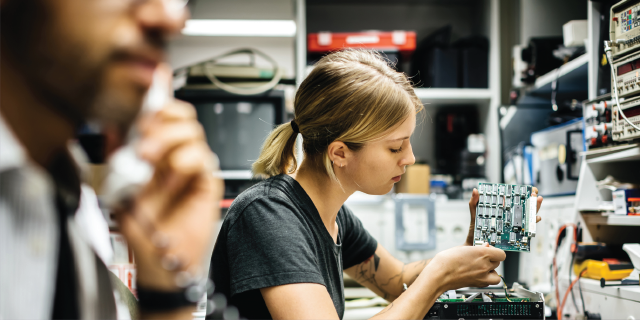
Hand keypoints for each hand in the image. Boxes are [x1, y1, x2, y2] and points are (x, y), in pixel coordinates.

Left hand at [117, 99, 222, 290]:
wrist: (161, 260)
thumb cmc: (143, 230)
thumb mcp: (117, 192)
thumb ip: (115, 162)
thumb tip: (110, 132)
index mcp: (153, 152)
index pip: (160, 114)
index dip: (158, 96)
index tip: (148, 87)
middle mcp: (174, 155)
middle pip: (181, 116)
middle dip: (161, 119)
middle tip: (142, 138)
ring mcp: (191, 166)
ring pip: (193, 131)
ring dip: (170, 138)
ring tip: (151, 159)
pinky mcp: (206, 180)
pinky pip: (203, 156)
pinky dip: (186, 160)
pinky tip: (172, 177)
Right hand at [428, 244, 505, 290]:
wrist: (439, 275)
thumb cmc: (446, 261)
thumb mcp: (461, 248)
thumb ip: (475, 247)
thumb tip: (485, 247)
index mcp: (481, 253)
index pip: (501, 253)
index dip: (495, 250)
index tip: (489, 249)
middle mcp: (484, 265)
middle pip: (498, 262)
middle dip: (491, 258)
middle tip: (482, 256)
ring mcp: (482, 276)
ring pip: (496, 273)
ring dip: (492, 270)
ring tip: (483, 267)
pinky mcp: (478, 283)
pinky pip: (490, 281)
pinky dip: (488, 278)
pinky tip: (480, 274)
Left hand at [465, 186, 543, 245]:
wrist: (475, 246)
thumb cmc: (475, 231)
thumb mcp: (474, 215)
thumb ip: (474, 203)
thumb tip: (475, 190)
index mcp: (502, 210)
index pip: (514, 199)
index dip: (523, 193)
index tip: (528, 188)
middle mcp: (510, 217)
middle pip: (524, 207)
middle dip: (531, 199)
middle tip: (534, 193)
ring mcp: (513, 226)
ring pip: (528, 216)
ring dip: (535, 208)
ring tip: (537, 202)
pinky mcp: (515, 235)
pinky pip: (526, 229)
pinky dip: (533, 223)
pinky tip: (536, 218)